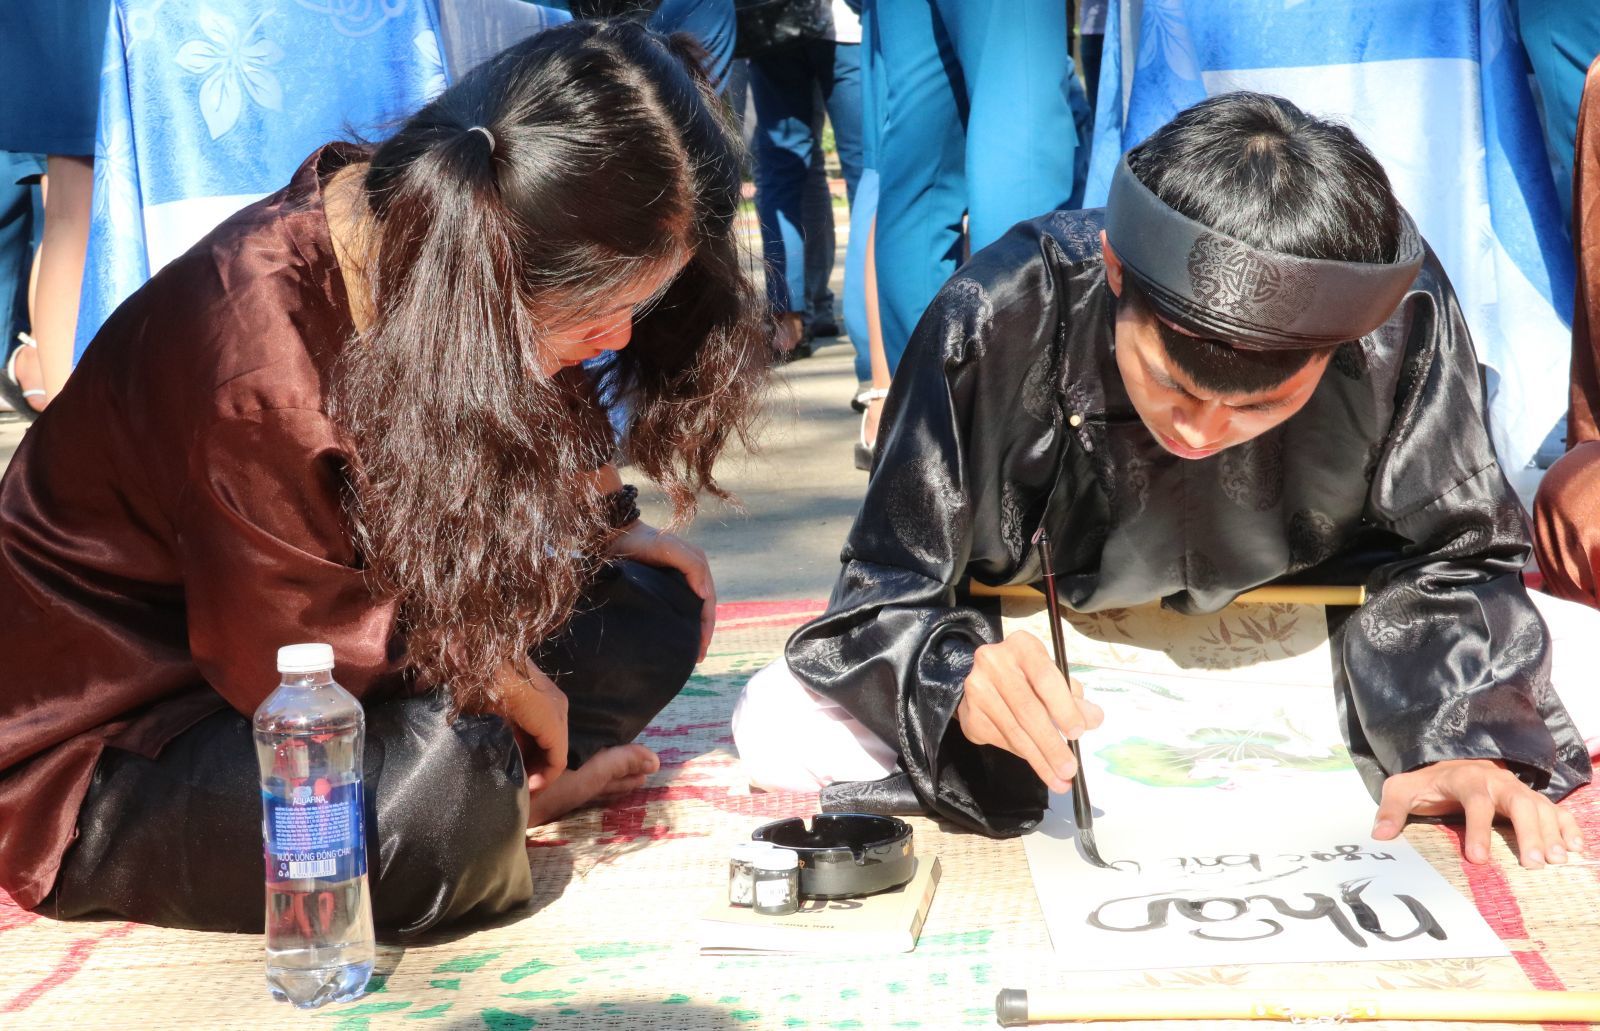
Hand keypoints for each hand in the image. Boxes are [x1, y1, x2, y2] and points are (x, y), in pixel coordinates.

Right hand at [494, 659, 568, 790]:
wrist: (482, 666)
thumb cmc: (478, 684)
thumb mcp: (489, 712)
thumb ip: (499, 729)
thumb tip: (496, 753)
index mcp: (539, 698)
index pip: (540, 735)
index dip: (528, 759)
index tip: (515, 778)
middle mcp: (555, 704)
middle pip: (549, 745)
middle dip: (534, 768)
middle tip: (519, 789)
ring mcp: (558, 714)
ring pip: (554, 754)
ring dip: (539, 775)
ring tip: (523, 792)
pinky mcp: (555, 725)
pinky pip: (557, 759)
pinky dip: (544, 776)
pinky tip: (530, 788)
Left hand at [607, 521, 715, 660]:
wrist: (615, 535)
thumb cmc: (642, 540)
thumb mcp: (670, 547)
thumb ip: (692, 565)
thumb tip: (706, 595)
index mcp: (697, 568)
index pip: (707, 603)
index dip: (707, 626)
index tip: (701, 648)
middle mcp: (689, 577)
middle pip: (700, 611)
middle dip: (702, 635)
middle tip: (696, 659)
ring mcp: (673, 584)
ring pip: (687, 613)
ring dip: (690, 634)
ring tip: (687, 656)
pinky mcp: (657, 589)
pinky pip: (672, 611)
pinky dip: (676, 626)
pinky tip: (671, 640)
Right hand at [955, 631, 1103, 792]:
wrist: (983, 679)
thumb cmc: (1027, 677)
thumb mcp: (1053, 678)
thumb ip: (1074, 698)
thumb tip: (1093, 719)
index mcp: (1022, 646)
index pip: (1044, 677)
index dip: (1063, 707)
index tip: (1077, 733)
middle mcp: (993, 661)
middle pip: (1027, 709)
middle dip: (1051, 744)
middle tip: (1069, 769)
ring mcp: (976, 688)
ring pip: (1013, 730)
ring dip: (1039, 759)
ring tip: (1059, 779)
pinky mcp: (969, 714)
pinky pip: (1001, 740)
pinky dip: (1023, 755)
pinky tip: (1038, 764)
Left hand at [1372, 758, 1584, 868]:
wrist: (1450, 761)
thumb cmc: (1427, 781)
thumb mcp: (1401, 789)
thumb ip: (1392, 809)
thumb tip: (1379, 834)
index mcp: (1466, 780)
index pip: (1476, 803)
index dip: (1478, 830)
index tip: (1478, 859)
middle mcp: (1497, 782)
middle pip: (1520, 803)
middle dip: (1529, 832)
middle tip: (1535, 864)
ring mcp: (1517, 789)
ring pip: (1542, 807)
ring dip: (1552, 833)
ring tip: (1558, 861)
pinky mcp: (1530, 797)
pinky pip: (1555, 809)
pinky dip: (1568, 826)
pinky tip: (1576, 848)